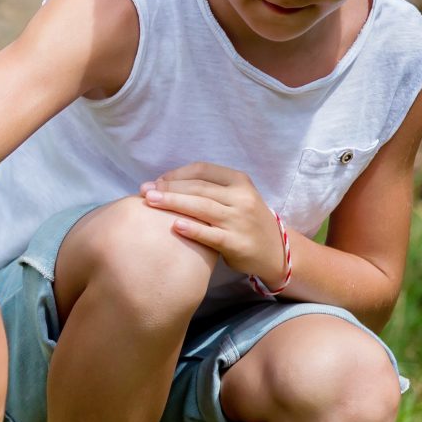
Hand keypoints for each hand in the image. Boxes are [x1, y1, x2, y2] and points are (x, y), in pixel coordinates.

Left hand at [140, 162, 284, 285]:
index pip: (203, 170)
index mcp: (239, 181)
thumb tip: (167, 184)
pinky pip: (210, 234)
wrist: (276, 251)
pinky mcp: (237, 243)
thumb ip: (211, 189)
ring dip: (173, 203)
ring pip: (202, 207)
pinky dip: (192, 229)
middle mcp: (241, 197)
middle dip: (169, 188)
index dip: (177, 174)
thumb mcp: (236, 197)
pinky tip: (174, 226)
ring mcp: (239, 220)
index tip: (157, 181)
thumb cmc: (246, 221)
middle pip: (199, 188)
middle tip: (144, 190)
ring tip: (150, 202)